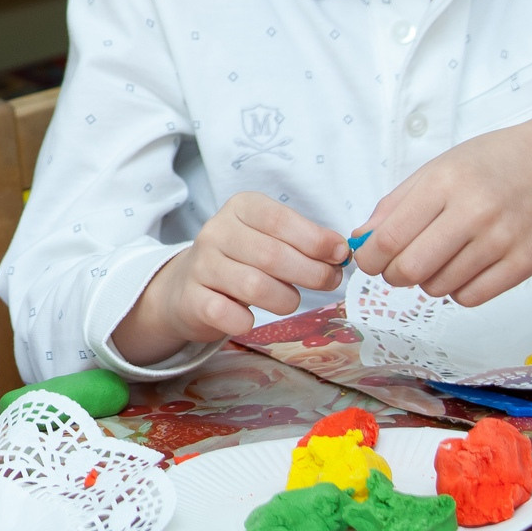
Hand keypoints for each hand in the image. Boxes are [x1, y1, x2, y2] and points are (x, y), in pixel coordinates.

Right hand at [112, 193, 347, 366]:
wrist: (189, 285)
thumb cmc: (244, 259)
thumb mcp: (272, 237)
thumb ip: (305, 241)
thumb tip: (342, 252)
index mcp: (240, 208)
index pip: (279, 220)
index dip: (315, 240)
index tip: (340, 255)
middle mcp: (216, 232)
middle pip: (272, 255)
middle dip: (311, 273)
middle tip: (328, 283)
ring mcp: (201, 266)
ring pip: (254, 287)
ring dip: (286, 300)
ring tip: (290, 300)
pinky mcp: (192, 299)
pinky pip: (227, 315)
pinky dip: (247, 322)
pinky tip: (251, 318)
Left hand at [351, 95, 531, 305]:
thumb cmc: (495, 162)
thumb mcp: (439, 168)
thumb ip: (396, 205)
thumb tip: (361, 241)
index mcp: (445, 184)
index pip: (389, 238)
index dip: (368, 258)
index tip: (368, 258)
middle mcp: (474, 213)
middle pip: (410, 269)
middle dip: (393, 274)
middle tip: (398, 265)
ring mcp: (502, 241)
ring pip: (438, 287)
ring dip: (427, 280)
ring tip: (440, 257)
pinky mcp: (524, 264)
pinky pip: (470, 297)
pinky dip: (457, 290)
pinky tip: (464, 267)